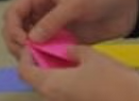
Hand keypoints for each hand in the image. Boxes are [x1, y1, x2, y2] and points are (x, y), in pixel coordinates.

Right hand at [2, 0, 136, 57]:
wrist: (128, 7)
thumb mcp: (74, 4)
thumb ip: (52, 21)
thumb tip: (32, 38)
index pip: (14, 11)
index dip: (13, 27)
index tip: (23, 41)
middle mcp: (41, 10)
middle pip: (16, 28)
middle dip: (16, 41)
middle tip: (27, 54)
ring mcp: (51, 26)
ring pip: (29, 41)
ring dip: (28, 51)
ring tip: (36, 60)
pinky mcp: (62, 39)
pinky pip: (46, 49)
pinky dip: (43, 57)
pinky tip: (47, 63)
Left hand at [16, 45, 138, 100]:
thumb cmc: (115, 82)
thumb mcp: (92, 56)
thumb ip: (73, 51)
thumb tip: (67, 50)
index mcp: (50, 85)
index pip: (24, 70)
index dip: (26, 55)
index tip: (35, 43)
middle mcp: (53, 98)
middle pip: (35, 79)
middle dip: (40, 62)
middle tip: (51, 47)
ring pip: (50, 86)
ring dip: (53, 71)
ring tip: (67, 55)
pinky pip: (64, 92)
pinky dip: (65, 80)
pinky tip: (79, 68)